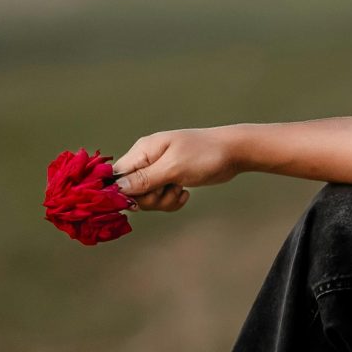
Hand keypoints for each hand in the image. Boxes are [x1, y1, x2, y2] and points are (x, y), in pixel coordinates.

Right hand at [111, 128, 237, 211]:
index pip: (117, 177)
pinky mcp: (171, 178)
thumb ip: (144, 179)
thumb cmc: (204, 155)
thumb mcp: (173, 168)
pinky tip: (186, 193)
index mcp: (142, 151)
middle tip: (170, 190)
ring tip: (181, 190)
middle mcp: (147, 160)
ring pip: (148, 197)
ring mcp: (159, 170)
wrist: (234, 152)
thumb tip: (117, 189)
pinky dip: (173, 200)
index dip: (124, 193)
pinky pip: (162, 198)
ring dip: (164, 200)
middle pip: (132, 191)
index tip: (142, 199)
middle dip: (151, 198)